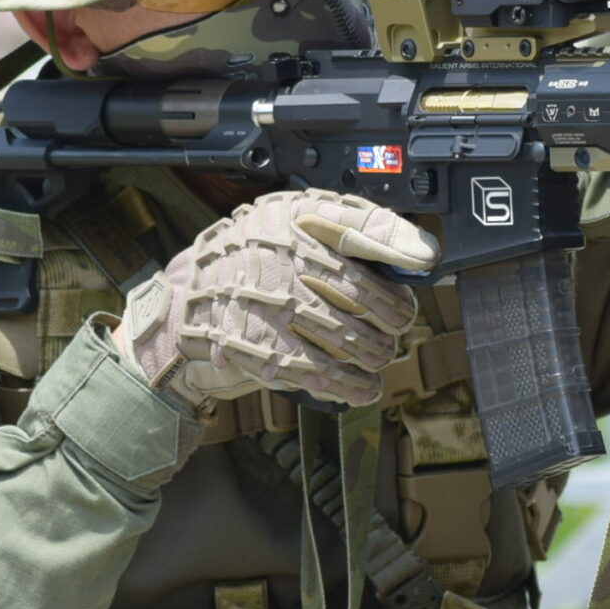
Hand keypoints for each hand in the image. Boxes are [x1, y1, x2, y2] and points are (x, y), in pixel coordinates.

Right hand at [120, 190, 440, 410]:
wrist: (186, 302)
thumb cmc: (251, 256)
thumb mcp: (296, 220)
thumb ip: (358, 225)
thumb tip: (422, 250)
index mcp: (296, 224)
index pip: (361, 237)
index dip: (396, 259)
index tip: (417, 275)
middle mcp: (287, 263)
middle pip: (365, 300)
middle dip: (392, 320)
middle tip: (395, 327)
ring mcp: (276, 310)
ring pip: (351, 341)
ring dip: (377, 355)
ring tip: (381, 357)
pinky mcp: (265, 351)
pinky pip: (323, 375)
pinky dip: (352, 386)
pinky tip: (364, 388)